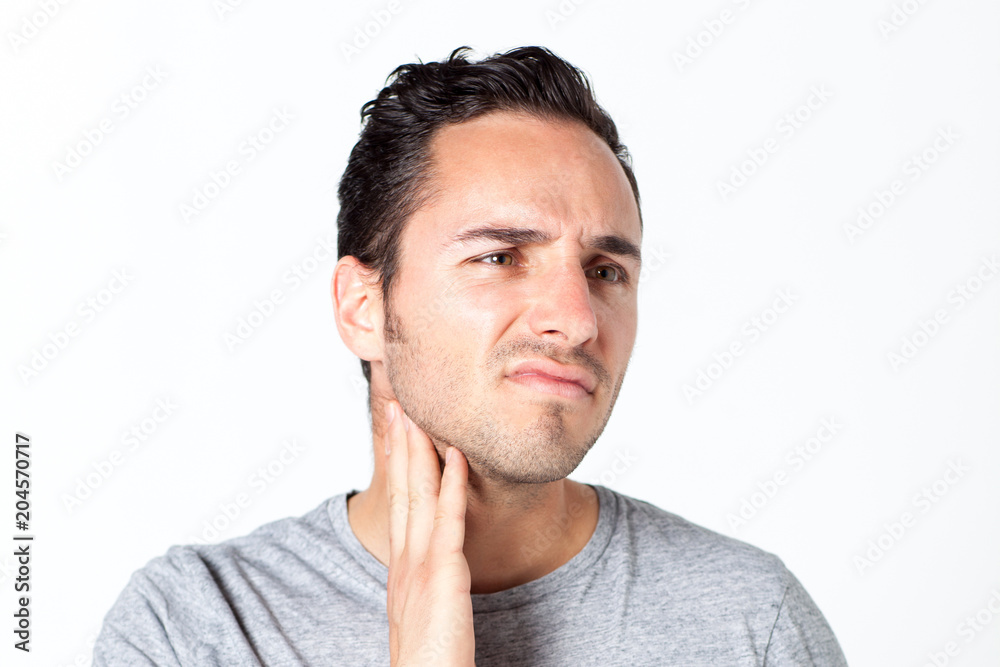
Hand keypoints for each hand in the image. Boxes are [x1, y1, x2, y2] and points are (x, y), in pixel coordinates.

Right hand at [384, 400, 475, 665]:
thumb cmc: (429, 664)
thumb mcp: (425, 619)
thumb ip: (429, 593)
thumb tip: (439, 580)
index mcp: (401, 572)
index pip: (398, 507)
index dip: (397, 467)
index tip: (397, 434)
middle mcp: (405, 562)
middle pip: (402, 491)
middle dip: (400, 446)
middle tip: (398, 407)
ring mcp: (420, 566)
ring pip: (419, 495)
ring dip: (419, 451)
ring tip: (417, 414)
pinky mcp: (443, 574)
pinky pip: (449, 519)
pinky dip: (452, 483)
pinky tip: (456, 454)